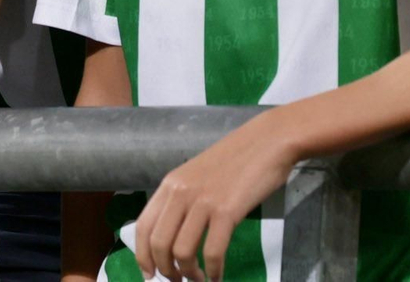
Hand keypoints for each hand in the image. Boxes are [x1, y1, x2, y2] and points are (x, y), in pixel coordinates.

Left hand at [135, 126, 291, 281]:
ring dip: (188, 274)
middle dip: (165, 270)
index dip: (142, 256)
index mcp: (170, 184)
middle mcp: (180, 192)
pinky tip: (218, 276)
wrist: (268, 140)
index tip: (149, 274)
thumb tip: (172, 234)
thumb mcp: (197, 175)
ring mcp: (203, 201)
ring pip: (182, 251)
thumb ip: (182, 199)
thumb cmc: (236, 159)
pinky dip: (213, 271)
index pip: (143, 226)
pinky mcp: (227, 210)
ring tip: (199, 279)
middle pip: (158, 243)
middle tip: (177, 281)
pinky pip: (213, 251)